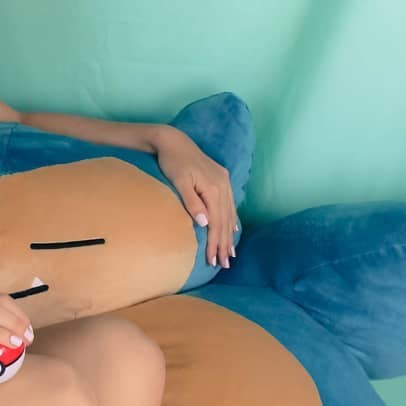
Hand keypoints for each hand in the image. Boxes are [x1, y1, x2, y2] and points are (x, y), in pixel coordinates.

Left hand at [152, 125, 239, 268]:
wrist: (174, 141)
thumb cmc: (172, 162)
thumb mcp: (179, 182)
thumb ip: (192, 202)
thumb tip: (204, 223)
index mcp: (213, 188)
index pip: (216, 222)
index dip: (215, 242)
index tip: (213, 260)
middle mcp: (223, 185)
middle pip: (225, 221)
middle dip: (224, 244)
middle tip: (224, 264)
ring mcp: (224, 182)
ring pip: (229, 214)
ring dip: (229, 235)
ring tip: (230, 253)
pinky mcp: (221, 179)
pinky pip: (229, 204)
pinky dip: (231, 220)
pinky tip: (233, 230)